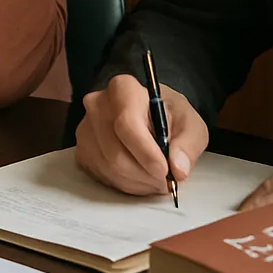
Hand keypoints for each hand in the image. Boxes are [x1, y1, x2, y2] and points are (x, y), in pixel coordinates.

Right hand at [75, 74, 208, 194]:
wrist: (149, 115)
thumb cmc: (168, 116)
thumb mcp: (190, 124)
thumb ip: (188, 144)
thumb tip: (178, 168)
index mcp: (123, 88)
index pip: (126, 123)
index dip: (146, 152)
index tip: (165, 170)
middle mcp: (97, 104)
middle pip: (115, 151)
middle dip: (144, 174)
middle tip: (166, 181)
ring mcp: (86, 127)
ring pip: (108, 167)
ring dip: (136, 182)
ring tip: (155, 179)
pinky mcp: (82, 149)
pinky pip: (101, 175)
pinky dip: (124, 184)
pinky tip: (139, 178)